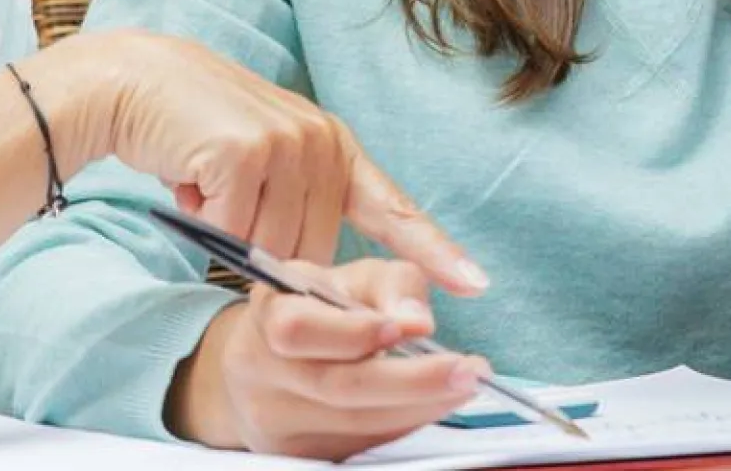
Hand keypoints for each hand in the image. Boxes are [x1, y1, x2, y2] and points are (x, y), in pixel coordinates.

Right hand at [34, 31, 487, 295]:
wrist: (137, 82)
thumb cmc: (198, 133)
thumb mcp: (265, 164)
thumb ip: (298, 209)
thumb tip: (311, 283)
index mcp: (335, 148)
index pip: (392, 207)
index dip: (433, 250)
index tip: (476, 284)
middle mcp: (322, 142)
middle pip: (312, 255)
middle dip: (266, 252)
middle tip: (227, 205)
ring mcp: (288, 144)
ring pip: (271, 250)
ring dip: (229, 234)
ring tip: (207, 184)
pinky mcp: (247, 153)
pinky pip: (231, 232)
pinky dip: (203, 219)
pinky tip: (189, 178)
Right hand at [168, 258, 488, 457]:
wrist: (266, 361)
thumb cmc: (319, 307)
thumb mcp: (351, 276)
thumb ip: (390, 285)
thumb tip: (417, 322)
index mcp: (269, 311)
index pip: (299, 329)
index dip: (352, 333)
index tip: (407, 330)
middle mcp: (261, 369)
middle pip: (338, 386)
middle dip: (413, 381)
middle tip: (469, 371)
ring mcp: (276, 419)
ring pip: (357, 423)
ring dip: (421, 406)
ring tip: (466, 385)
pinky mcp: (298, 453)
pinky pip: (361, 443)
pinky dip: (405, 423)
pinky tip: (434, 404)